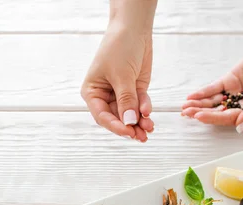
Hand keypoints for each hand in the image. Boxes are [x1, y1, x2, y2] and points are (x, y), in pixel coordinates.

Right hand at [81, 1, 156, 141]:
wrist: (134, 29)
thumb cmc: (118, 47)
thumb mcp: (121, 75)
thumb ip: (126, 100)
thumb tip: (129, 122)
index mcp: (92, 92)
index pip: (102, 115)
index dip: (115, 126)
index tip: (128, 131)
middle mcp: (105, 96)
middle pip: (117, 118)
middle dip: (129, 127)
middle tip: (141, 136)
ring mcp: (121, 93)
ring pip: (130, 114)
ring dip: (139, 122)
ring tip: (149, 129)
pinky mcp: (135, 89)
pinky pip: (140, 105)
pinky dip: (145, 109)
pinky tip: (149, 113)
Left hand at [181, 42, 242, 132]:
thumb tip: (240, 125)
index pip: (228, 118)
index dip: (213, 118)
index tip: (199, 117)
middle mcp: (239, 105)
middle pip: (217, 112)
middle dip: (201, 113)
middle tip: (187, 113)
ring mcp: (232, 93)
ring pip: (213, 102)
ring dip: (199, 105)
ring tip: (185, 107)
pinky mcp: (228, 81)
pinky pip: (213, 89)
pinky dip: (202, 93)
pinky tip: (191, 97)